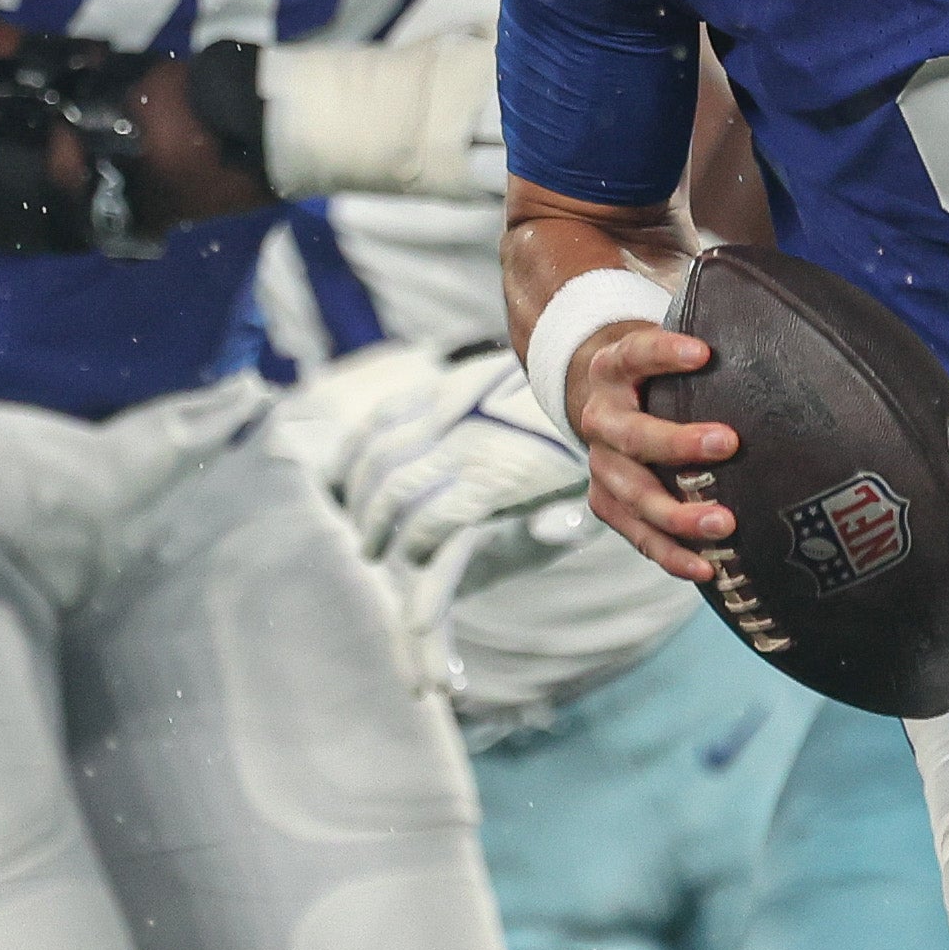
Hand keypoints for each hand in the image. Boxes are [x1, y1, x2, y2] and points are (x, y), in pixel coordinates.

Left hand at [299, 344, 583, 569]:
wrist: (610, 398)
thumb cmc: (567, 402)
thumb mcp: (516, 389)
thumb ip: (480, 408)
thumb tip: (444, 426)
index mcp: (452, 390)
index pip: (382, 419)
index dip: (352, 452)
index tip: (339, 476)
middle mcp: (450, 415)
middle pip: (377, 457)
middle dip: (358, 497)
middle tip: (361, 530)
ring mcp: (467, 449)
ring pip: (395, 492)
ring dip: (375, 526)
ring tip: (372, 553)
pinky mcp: (490, 483)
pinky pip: (437, 520)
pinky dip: (419, 544)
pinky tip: (416, 560)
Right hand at [569, 319, 737, 581]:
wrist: (606, 400)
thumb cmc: (656, 376)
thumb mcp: (668, 351)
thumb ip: (707, 352)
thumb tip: (787, 347)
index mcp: (614, 369)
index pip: (635, 354)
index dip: (664, 354)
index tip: (704, 354)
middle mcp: (601, 417)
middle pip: (633, 435)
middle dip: (679, 443)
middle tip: (727, 443)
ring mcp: (601, 465)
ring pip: (635, 495)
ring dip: (678, 514)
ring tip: (723, 524)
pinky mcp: (607, 502)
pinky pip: (638, 534)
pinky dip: (671, 554)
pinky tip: (707, 566)